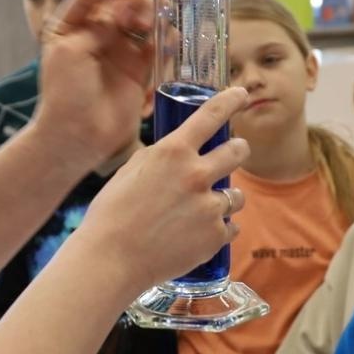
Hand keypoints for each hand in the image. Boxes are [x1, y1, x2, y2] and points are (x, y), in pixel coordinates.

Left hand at [33, 0, 154, 168]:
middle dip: (135, 2)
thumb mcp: (70, 52)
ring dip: (151, 17)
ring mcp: (117, 53)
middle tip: (144, 8)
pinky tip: (168, 38)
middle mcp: (95, 37)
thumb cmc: (65, 93)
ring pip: (140, 24)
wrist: (77, 135)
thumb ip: (97, 26)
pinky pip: (155, 49)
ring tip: (156, 23)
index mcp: (69, 28)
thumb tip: (121, 11)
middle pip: (119, 7)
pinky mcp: (137, 71)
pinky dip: (164, 40)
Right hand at [71, 87, 249, 291]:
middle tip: (234, 153)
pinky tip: (198, 234)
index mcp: (173, 152)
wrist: (111, 259)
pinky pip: (230, 227)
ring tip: (203, 209)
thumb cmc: (112, 214)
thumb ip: (159, 157)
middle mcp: (197, 174)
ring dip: (226, 198)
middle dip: (238, 150)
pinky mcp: (215, 236)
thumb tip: (174, 153)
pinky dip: (218, 229)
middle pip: (238, 151)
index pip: (211, 115)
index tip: (241, 94)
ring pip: (237, 195)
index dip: (231, 100)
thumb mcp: (130, 171)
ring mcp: (209, 207)